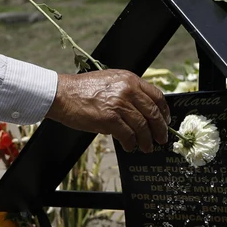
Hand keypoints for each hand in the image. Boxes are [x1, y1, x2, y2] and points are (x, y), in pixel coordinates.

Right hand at [50, 70, 169, 151]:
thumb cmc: (81, 90)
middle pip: (153, 113)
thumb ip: (126, 90)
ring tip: (147, 146)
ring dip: (146, 140)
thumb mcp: (109, 81)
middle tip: (161, 138)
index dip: (164, 111)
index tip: (165, 120)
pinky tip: (130, 146)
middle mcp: (127, 90)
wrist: (61, 94)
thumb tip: (140, 109)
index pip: (156, 96)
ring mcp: (119, 105)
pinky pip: (128, 135)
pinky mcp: (109, 119)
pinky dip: (131, 143)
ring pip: (142, 126)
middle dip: (160, 129)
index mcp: (129, 79)